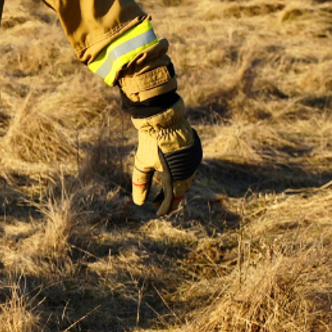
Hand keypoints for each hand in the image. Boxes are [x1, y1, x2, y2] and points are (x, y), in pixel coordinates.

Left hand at [130, 99, 201, 215]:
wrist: (163, 118)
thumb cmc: (151, 142)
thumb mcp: (143, 163)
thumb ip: (141, 183)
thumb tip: (138, 203)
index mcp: (178, 176)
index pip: (173, 198)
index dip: (166, 207)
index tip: (159, 213)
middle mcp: (189, 169)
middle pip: (181, 189)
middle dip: (170, 198)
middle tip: (158, 203)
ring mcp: (193, 159)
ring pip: (186, 178)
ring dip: (176, 186)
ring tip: (163, 190)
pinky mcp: (194, 150)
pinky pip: (189, 168)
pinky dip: (180, 174)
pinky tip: (170, 174)